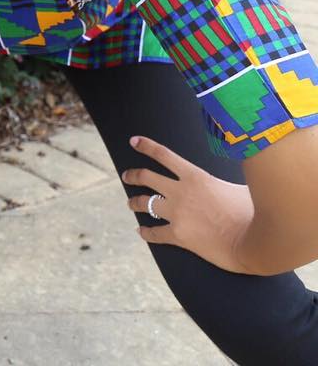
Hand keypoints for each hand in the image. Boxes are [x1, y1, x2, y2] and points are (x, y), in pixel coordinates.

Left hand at [122, 135, 254, 272]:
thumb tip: (231, 179)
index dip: (146, 146)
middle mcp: (181, 191)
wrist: (256, 242)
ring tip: (130, 202)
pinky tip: (142, 232)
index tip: (134, 141)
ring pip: (145, 203)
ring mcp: (178, 213)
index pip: (163, 155)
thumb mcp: (237, 187)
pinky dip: (146, 232)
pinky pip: (155, 233)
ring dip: (134, 202)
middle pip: (146, 177)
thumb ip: (225, 182)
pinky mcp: (179, 235)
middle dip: (133, 175)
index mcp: (195, 176)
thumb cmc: (253, 212)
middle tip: (127, 175)